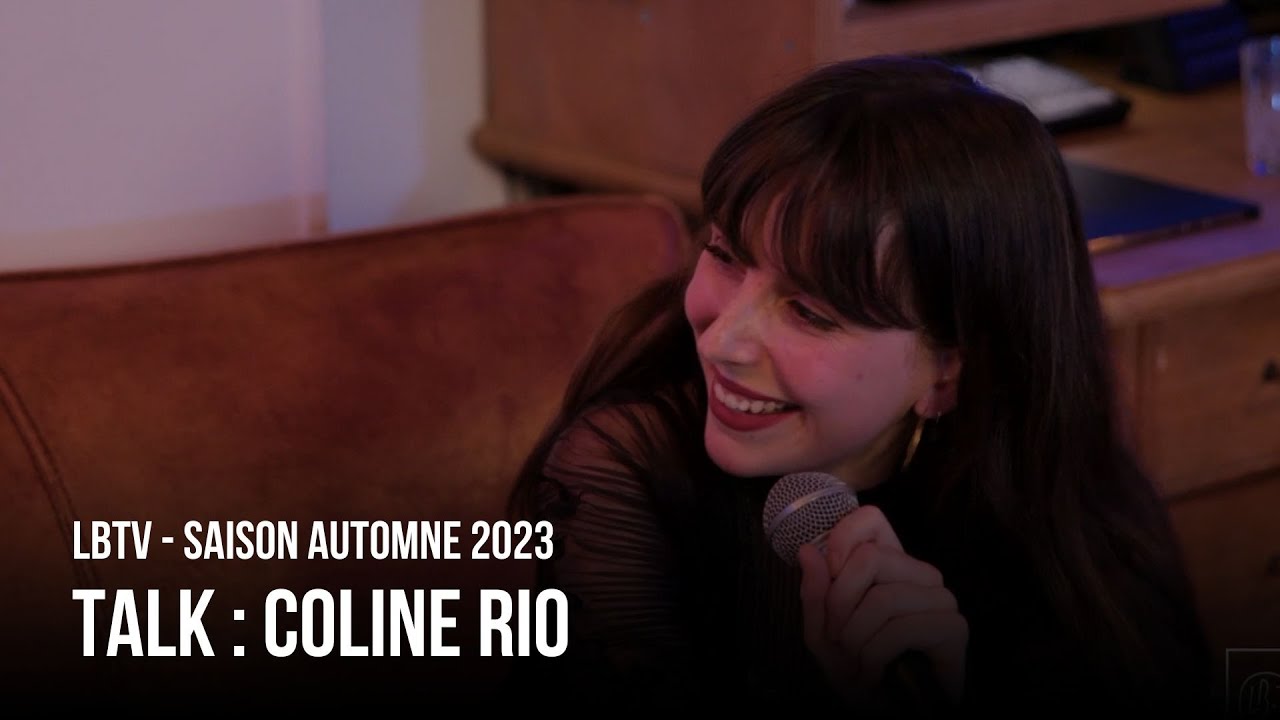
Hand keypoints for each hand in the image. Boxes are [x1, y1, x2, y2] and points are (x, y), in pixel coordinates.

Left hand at [797, 504, 967, 708]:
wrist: (890, 715)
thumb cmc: (859, 674)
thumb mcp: (823, 635)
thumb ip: (815, 595)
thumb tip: (808, 551)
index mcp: (889, 565)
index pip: (871, 519)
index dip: (842, 539)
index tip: (828, 575)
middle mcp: (919, 575)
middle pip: (870, 558)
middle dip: (839, 603)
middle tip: (839, 640)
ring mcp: (941, 599)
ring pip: (882, 597)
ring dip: (856, 638)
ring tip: (857, 663)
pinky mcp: (954, 628)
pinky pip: (901, 628)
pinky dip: (875, 656)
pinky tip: (875, 673)